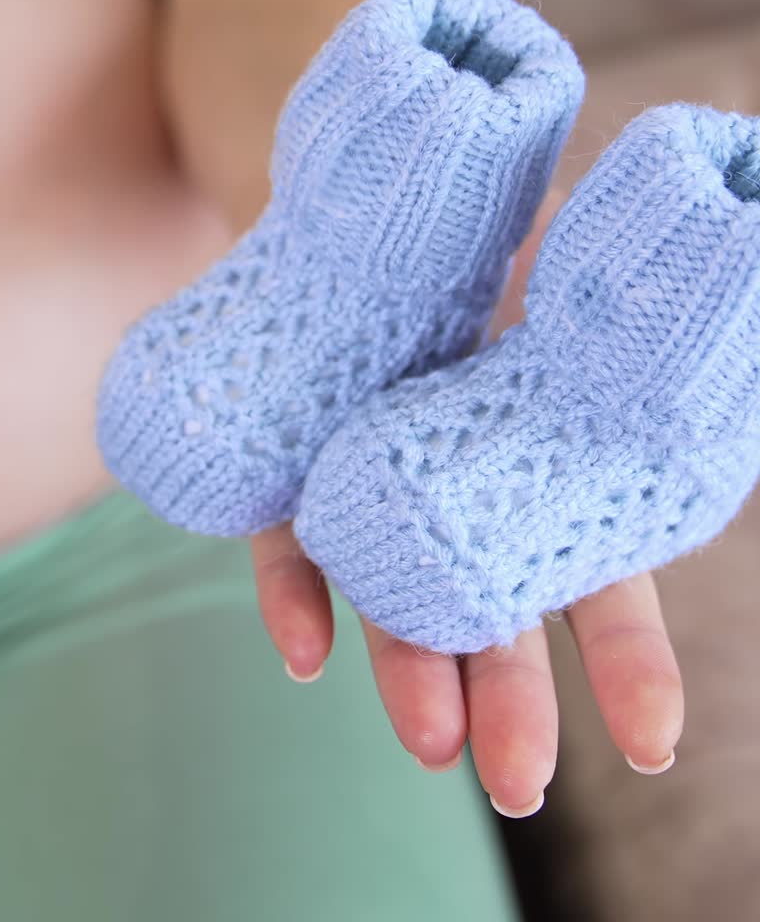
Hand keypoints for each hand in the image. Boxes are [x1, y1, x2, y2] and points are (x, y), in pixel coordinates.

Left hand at [250, 189, 684, 815]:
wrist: (359, 218)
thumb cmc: (486, 239)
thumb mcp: (567, 269)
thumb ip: (621, 314)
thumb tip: (731, 281)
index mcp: (536, 465)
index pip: (588, 577)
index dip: (622, 660)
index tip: (649, 745)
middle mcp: (456, 494)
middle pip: (487, 610)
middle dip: (506, 697)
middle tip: (515, 782)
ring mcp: (372, 489)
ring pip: (391, 594)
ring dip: (405, 669)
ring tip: (426, 742)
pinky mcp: (289, 470)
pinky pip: (284, 538)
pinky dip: (293, 592)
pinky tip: (301, 650)